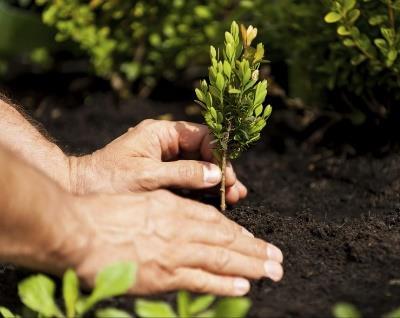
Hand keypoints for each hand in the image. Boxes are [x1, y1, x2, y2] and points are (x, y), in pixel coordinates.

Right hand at [66, 190, 283, 295]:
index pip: (215, 221)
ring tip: (272, 271)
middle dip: (255, 250)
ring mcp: (174, 252)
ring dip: (250, 266)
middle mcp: (180, 228)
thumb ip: (166, 211)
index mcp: (174, 207)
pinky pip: (201, 280)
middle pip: (226, 239)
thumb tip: (185, 222)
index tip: (255, 240)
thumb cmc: (103, 212)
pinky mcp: (163, 276)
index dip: (238, 233)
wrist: (76, 231)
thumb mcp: (141, 199)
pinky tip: (243, 286)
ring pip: (222, 258)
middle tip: (277, 258)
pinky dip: (224, 283)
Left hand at [69, 120, 246, 203]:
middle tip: (235, 191)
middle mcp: (166, 143)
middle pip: (204, 152)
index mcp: (161, 133)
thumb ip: (183, 174)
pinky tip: (218, 200)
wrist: (78, 192)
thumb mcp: (147, 176)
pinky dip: (204, 190)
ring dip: (216, 181)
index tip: (227, 175)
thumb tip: (217, 174)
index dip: (219, 154)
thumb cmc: (107, 180)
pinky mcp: (163, 177)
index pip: (201, 136)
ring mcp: (165, 161)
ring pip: (200, 167)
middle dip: (221, 170)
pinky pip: (189, 180)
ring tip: (234, 197)